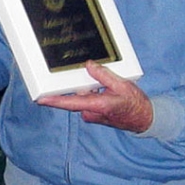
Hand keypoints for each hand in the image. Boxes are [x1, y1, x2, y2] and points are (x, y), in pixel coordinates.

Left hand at [37, 60, 152, 132]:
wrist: (144, 119)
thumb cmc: (135, 104)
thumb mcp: (123, 85)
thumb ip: (104, 75)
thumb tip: (89, 66)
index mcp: (98, 106)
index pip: (70, 103)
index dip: (54, 100)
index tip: (40, 99)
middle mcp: (92, 112)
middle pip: (74, 96)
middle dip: (76, 85)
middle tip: (81, 76)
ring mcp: (92, 114)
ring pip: (81, 97)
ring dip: (86, 89)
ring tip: (99, 84)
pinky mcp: (93, 113)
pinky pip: (86, 100)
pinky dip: (89, 93)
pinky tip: (98, 88)